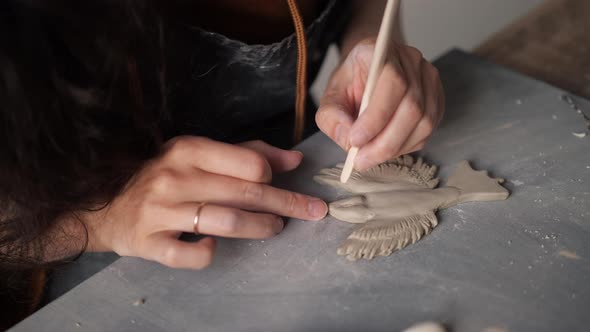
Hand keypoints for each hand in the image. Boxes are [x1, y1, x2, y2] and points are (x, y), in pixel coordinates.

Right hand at [84, 137, 327, 268]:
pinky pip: (193, 255)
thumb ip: (247, 154)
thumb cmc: (163, 177)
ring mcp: (161, 212)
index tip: (282, 183)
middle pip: (245, 194)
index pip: (248, 164)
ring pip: (227, 223)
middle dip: (288, 204)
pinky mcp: (151, 243)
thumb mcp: (199, 155)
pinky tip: (215, 246)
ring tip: (275, 228)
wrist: (108, 206)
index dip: (272, 176)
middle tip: (312, 211)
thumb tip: (294, 159)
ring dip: (260, 227)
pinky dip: (210, 253)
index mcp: (188, 150)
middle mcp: (175, 178)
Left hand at [316, 39, 444, 170]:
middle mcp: (412, 60)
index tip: (355, 140)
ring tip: (370, 157)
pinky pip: (428, 130)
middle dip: (384, 141)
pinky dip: (406, 146)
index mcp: (383, 51)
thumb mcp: (330, 97)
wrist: (367, 74)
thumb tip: (348, 141)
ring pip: (424, 122)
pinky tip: (386, 149)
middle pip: (412, 106)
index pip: (392, 82)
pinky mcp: (436, 100)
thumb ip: (332, 117)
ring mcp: (429, 80)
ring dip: (395, 147)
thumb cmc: (350, 84)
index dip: (375, 116)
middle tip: (361, 160)